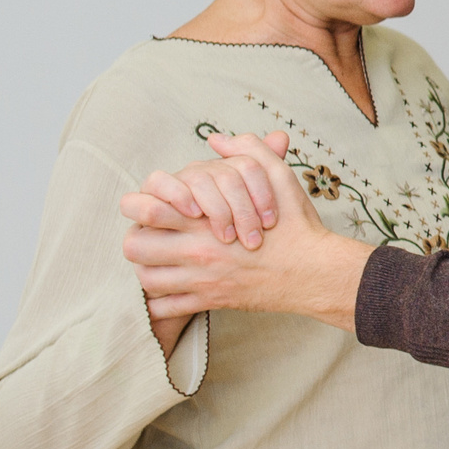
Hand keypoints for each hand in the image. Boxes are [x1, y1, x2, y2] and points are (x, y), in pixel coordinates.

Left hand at [122, 136, 367, 326]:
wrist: (315, 272)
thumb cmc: (297, 225)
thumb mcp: (278, 175)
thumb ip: (247, 150)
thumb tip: (216, 140)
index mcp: (204, 220)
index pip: (145, 209)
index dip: (139, 204)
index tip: (154, 207)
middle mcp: (195, 252)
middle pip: (134, 246)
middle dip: (138, 237)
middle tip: (153, 234)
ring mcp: (200, 281)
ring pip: (145, 280)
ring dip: (147, 268)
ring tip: (160, 260)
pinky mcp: (210, 302)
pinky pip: (165, 309)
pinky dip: (161, 301)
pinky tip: (172, 288)